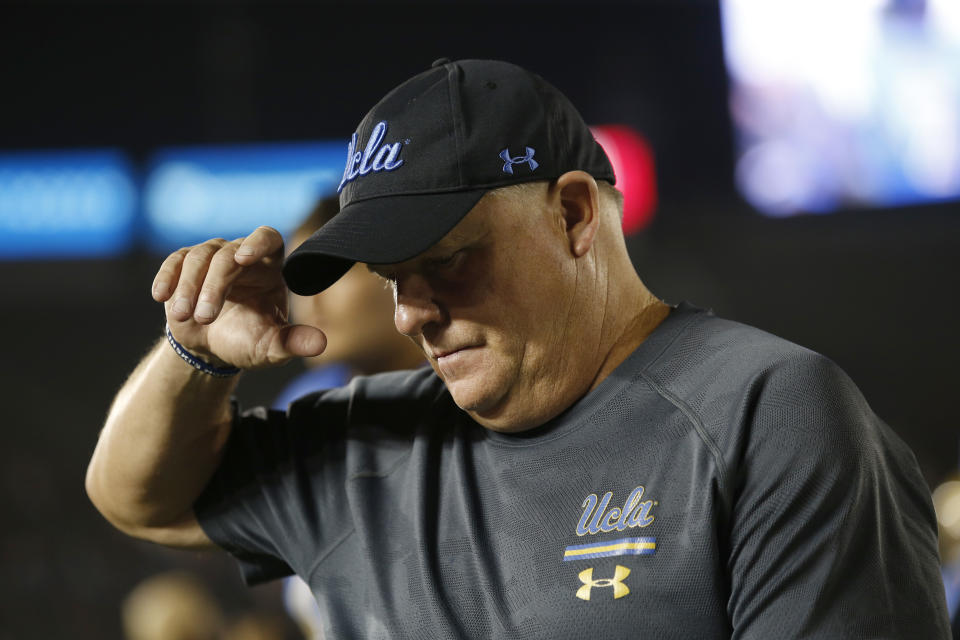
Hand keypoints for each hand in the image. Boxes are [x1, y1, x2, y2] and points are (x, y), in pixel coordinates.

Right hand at [151, 226, 326, 368]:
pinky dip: (166, 277)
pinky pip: (175, 262)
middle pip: (227, 255)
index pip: (269, 238)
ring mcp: (211, 256)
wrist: (210, 347)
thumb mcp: (271, 348)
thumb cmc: (247, 341)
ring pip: (199, 257)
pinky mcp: (184, 264)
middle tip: (205, 317)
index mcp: (270, 267)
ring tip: (185, 317)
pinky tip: (161, 296)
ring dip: (190, 287)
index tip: (243, 258)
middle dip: (214, 286)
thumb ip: (293, 343)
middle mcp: (241, 255)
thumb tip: (320, 344)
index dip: (257, 242)